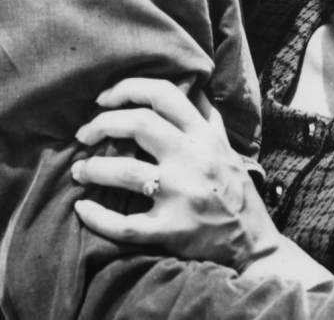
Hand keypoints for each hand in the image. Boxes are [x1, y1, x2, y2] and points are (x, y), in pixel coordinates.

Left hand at [71, 78, 279, 271]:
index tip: (103, 99)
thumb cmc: (236, 193)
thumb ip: (206, 119)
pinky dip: (97, 217)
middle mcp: (193, 159)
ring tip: (78, 170)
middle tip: (83, 134)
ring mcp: (182, 195)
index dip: (126, 89)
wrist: (254, 245)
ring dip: (93, 168)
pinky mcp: (171, 230)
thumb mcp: (226, 148)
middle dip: (101, 124)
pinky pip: (124, 225)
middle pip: (139, 124)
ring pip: (126, 171)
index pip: (164, 94)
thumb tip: (190, 87)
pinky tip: (82, 209)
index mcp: (205, 136)